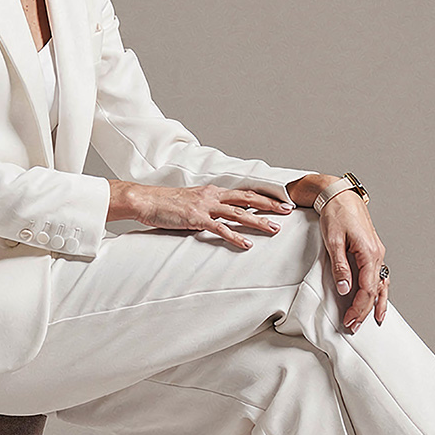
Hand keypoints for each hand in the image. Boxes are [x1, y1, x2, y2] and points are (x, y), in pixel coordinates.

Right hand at [108, 181, 294, 249]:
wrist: (146, 200)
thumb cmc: (165, 204)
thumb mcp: (190, 202)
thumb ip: (207, 209)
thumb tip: (219, 218)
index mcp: (212, 191)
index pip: (244, 192)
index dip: (263, 196)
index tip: (280, 200)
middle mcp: (212, 195)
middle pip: (248, 199)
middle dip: (270, 204)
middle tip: (288, 210)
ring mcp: (205, 206)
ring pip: (239, 213)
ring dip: (258, 222)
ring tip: (275, 230)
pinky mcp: (196, 218)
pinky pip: (220, 229)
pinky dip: (235, 236)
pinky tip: (247, 244)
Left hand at [318, 190, 387, 332]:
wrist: (340, 196)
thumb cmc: (336, 214)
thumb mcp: (333, 241)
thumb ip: (340, 266)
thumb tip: (344, 288)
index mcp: (369, 253)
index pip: (367, 288)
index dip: (358, 307)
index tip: (349, 319)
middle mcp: (377, 254)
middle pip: (375, 290)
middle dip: (365, 310)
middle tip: (354, 325)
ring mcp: (377, 253)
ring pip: (381, 283)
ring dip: (376, 302)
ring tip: (375, 319)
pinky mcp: (372, 251)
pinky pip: (380, 275)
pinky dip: (380, 289)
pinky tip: (379, 298)